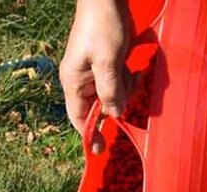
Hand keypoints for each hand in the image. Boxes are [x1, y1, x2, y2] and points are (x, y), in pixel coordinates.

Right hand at [60, 0, 130, 153]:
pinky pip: (118, 83)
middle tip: (128, 87)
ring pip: (112, 96)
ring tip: (131, 72)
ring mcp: (94, 73)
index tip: (100, 150)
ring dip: (125, 90)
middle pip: (99, 108)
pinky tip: (132, 68)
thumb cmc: (103, 27)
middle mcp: (81, 80)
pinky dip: (127, 81)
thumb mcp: (108, 61)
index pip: (78, 117)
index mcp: (74, 81)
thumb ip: (110, 90)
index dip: (88, 134)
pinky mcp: (107, 65)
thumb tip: (113, 115)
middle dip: (116, 104)